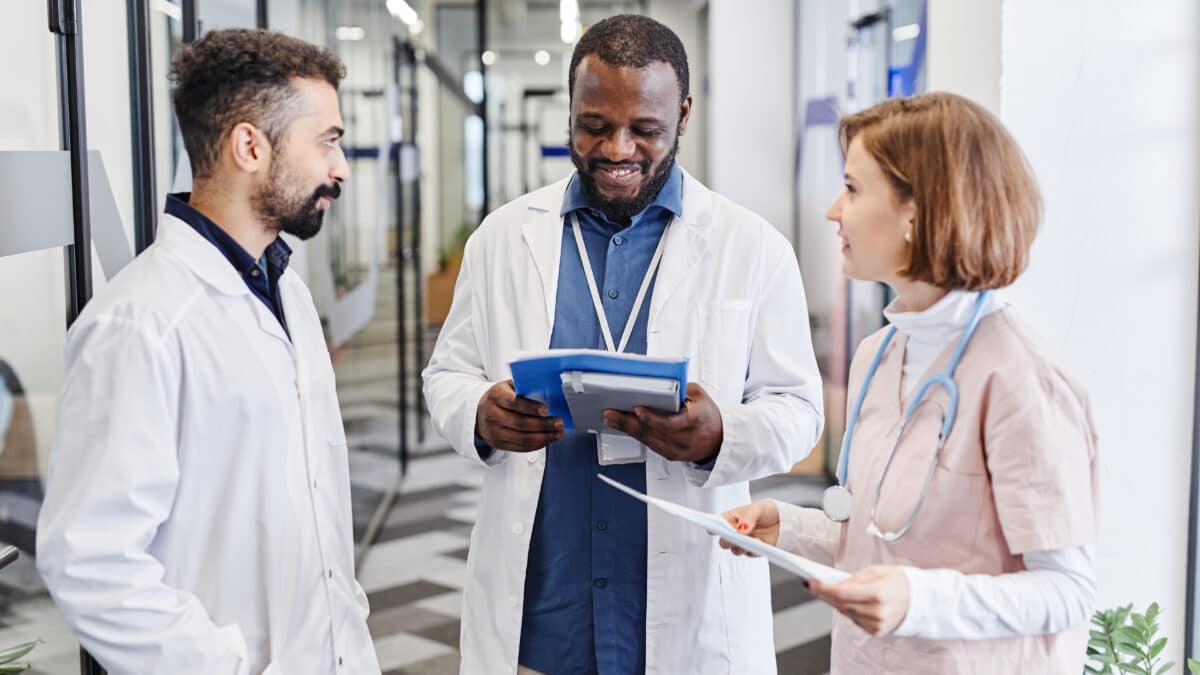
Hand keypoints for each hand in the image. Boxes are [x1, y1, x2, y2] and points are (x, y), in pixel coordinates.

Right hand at [474, 380, 563, 452]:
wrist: (479, 412)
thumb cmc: (499, 397)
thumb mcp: (507, 386)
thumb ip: (523, 387)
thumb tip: (548, 389)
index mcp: (496, 397)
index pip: (514, 403)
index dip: (531, 407)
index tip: (546, 410)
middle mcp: (492, 415)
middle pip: (520, 423)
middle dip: (543, 425)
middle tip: (558, 423)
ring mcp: (494, 432)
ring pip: (522, 439)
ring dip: (543, 438)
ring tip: (557, 433)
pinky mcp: (498, 444)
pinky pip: (520, 448)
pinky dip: (536, 445)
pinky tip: (547, 440)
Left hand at [602, 383, 722, 462]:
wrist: (719, 440)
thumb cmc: (708, 416)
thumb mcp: (700, 396)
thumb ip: (680, 389)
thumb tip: (657, 383)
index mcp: (697, 421)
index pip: (672, 422)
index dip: (653, 418)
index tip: (637, 409)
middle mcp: (686, 439)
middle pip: (652, 432)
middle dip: (628, 422)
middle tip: (610, 413)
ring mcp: (677, 450)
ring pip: (647, 440)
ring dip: (626, 428)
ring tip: (610, 418)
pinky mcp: (670, 455)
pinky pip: (649, 444)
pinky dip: (634, 434)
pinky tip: (622, 426)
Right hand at [718, 500, 779, 553]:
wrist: (783, 522)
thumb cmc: (767, 511)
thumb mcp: (757, 509)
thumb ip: (747, 518)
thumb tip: (740, 529)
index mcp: (730, 518)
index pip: (717, 523)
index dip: (713, 527)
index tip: (715, 529)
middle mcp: (734, 532)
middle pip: (723, 541)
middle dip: (727, 540)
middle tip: (733, 537)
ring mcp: (743, 542)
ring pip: (734, 549)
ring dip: (740, 547)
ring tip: (748, 541)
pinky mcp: (753, 551)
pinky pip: (749, 554)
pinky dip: (753, 550)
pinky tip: (758, 542)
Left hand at [808, 565, 909, 635]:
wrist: (918, 599)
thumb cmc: (897, 581)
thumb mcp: (877, 570)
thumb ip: (855, 578)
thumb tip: (836, 584)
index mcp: (878, 593)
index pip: (842, 593)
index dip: (823, 589)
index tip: (810, 583)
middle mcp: (877, 611)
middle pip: (841, 604)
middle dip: (825, 595)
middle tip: (813, 585)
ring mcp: (877, 624)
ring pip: (845, 613)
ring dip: (836, 603)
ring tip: (828, 592)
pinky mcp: (876, 631)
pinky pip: (854, 620)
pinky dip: (849, 610)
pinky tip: (848, 602)